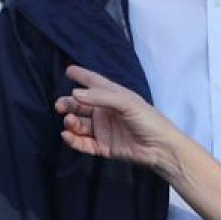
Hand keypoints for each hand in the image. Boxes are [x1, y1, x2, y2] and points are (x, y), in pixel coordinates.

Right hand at [56, 66, 180, 176]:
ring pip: (80, 124)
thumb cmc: (148, 120)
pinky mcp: (102, 147)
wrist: (161, 148)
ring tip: (69, 121)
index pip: (94, 83)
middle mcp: (105, 112)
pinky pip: (83, 143)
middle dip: (68, 104)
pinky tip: (67, 135)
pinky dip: (73, 140)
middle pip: (81, 105)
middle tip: (60, 106)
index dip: (82, 76)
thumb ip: (101, 97)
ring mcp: (103, 130)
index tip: (68, 70)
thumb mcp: (127, 103)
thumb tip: (75, 93)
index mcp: (113, 97)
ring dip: (71, 122)